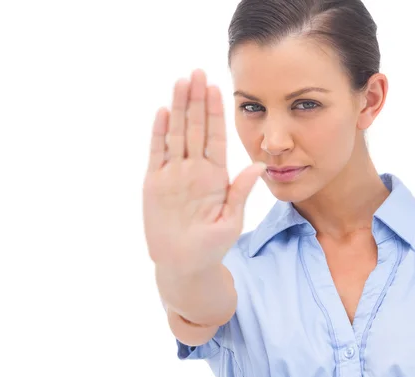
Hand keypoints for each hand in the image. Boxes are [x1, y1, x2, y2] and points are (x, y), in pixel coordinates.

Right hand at [143, 69, 264, 274]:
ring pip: (176, 134)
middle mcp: (194, 169)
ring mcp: (173, 174)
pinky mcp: (155, 183)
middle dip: (196, 101)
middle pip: (195, 128)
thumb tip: (259, 165)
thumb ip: (240, 191)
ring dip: (178, 109)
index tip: (217, 87)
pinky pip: (157, 153)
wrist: (185, 265)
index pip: (215, 137)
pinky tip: (163, 112)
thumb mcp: (230, 219)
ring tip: (181, 82)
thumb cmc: (211, 246)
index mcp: (214, 175)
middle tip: (197, 72)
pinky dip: (159, 133)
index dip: (216, 112)